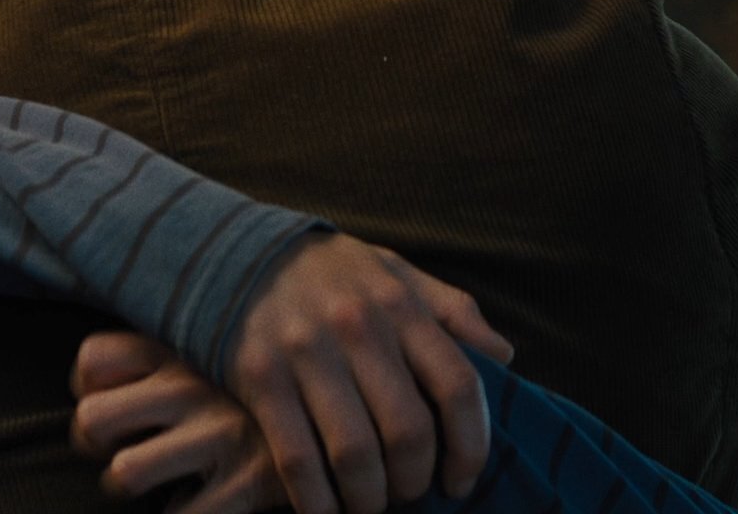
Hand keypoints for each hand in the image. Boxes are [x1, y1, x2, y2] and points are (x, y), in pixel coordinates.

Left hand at [72, 330, 285, 513]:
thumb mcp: (239, 330)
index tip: (112, 398)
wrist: (370, 396)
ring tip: (160, 481)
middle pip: (93, 418)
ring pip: (125, 473)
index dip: (88, 387)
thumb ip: (190, 332)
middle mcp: (191, 386)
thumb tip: (122, 357)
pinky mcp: (245, 484)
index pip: (94, 359)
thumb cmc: (291, 365)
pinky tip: (202, 503)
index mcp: (185, 344)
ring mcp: (216, 436)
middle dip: (96, 445)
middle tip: (123, 449)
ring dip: (133, 485)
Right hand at [221, 232, 512, 513]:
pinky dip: (316, 500)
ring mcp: (307, 353)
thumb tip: (503, 356)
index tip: (461, 479)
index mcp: (401, 306)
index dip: (470, 446)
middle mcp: (359, 328)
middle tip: (407, 493)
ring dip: (368, 498)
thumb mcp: (396, 272)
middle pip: (408, 431)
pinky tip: (324, 511)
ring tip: (368, 504)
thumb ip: (452, 309)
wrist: (234, 250)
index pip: (458, 387)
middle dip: (414, 480)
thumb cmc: (330, 272)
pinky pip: (297, 457)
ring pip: (355, 453)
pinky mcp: (261, 377)